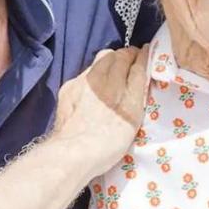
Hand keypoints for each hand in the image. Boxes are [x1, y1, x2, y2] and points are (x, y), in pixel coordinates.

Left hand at [52, 46, 149, 173]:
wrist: (72, 153)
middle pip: (111, 55)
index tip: (143, 60)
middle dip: (122, 58)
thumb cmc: (109, 138)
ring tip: (112, 84)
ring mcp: (78, 82)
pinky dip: (91, 80)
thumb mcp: (133, 112)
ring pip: (96, 65)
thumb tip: (141, 59)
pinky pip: (82, 77)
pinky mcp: (66, 91)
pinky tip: (93, 97)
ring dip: (106, 67)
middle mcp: (96, 76)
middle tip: (129, 71)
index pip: (129, 56)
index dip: (138, 57)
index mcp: (116, 80)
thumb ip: (137, 83)